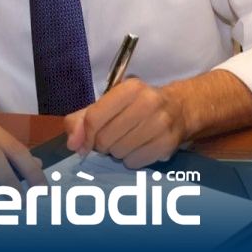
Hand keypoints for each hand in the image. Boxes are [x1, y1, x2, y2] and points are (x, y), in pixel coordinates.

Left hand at [64, 78, 185, 168]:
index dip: (84, 136)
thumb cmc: (137, 106)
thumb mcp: (110, 103)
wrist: (179, 109)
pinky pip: (134, 162)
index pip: (93, 118)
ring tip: (126, 142)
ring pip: (118, 153)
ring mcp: (160, 124)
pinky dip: (131, 160)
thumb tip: (72, 143)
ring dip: (117, 153)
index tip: (83, 145)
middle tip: (111, 139)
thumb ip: (83, 119)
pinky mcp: (167, 144)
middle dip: (102, 144)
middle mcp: (147, 103)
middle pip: (104, 139)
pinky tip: (138, 149)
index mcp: (129, 89)